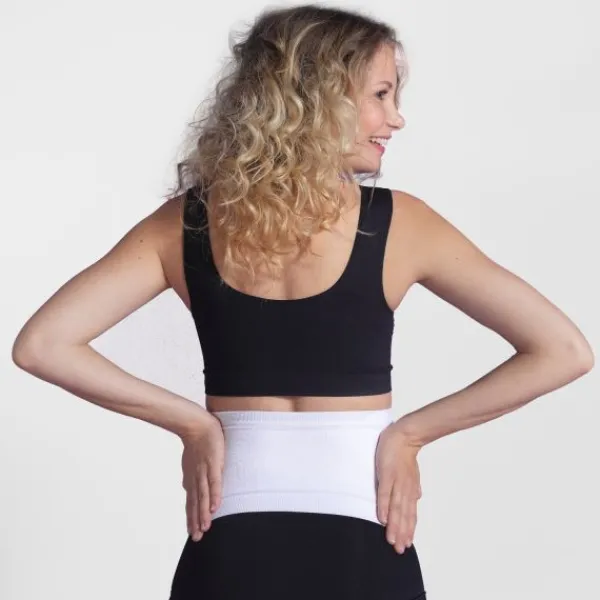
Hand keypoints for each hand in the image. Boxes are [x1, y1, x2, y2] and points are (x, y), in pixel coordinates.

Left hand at [180, 412, 224, 541]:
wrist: (197, 425)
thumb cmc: (196, 443)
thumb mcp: (191, 463)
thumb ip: (191, 477)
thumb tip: (187, 489)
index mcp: (191, 479)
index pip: (191, 502)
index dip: (191, 517)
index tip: (191, 532)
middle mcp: (196, 478)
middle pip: (196, 503)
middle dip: (196, 521)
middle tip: (196, 538)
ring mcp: (204, 472)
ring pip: (203, 496)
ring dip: (204, 513)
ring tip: (204, 528)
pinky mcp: (214, 465)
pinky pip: (215, 483)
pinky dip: (214, 495)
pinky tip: (215, 507)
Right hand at [375, 420, 422, 553]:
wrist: (404, 435)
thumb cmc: (404, 454)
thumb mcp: (412, 473)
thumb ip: (413, 488)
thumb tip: (416, 498)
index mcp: (410, 490)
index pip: (410, 514)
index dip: (408, 529)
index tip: (407, 544)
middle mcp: (405, 489)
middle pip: (403, 515)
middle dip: (402, 533)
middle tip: (399, 550)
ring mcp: (396, 482)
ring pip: (395, 508)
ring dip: (394, 525)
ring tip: (391, 540)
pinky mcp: (386, 474)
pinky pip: (384, 493)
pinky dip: (383, 507)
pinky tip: (382, 519)